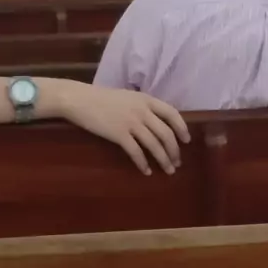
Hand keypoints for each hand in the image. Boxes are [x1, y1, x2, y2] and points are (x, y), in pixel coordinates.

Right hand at [58, 82, 189, 175]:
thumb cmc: (102, 98)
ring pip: (154, 145)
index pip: (172, 113)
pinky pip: (136, 152)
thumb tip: (157, 122)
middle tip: (177, 162)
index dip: (182, 128)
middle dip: (174, 150)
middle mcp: (142, 110)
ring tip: (167, 170)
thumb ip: (142, 106)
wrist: (80, 100)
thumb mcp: (128, 97)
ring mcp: (131, 122)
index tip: (187, 140)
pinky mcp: (119, 134)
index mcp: (146, 99)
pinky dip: (143, 163)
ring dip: (163, 160)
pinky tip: (146, 170)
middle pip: (166, 133)